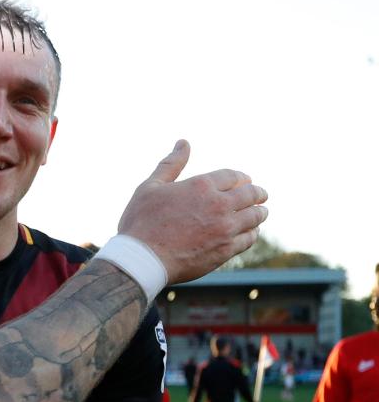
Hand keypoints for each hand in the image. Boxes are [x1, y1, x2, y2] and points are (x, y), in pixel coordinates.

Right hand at [118, 140, 268, 283]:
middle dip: (257, 193)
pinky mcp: (225, 250)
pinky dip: (253, 233)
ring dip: (260, 213)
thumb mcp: (151, 187)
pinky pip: (249, 238)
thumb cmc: (141, 222)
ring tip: (260, 213)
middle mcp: (218, 204)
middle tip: (261, 195)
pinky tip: (251, 232)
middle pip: (250, 194)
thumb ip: (171, 164)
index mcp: (201, 185)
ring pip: (254, 217)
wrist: (142, 259)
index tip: (245, 181)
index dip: (241, 178)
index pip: (233, 176)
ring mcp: (225, 228)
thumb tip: (183, 142)